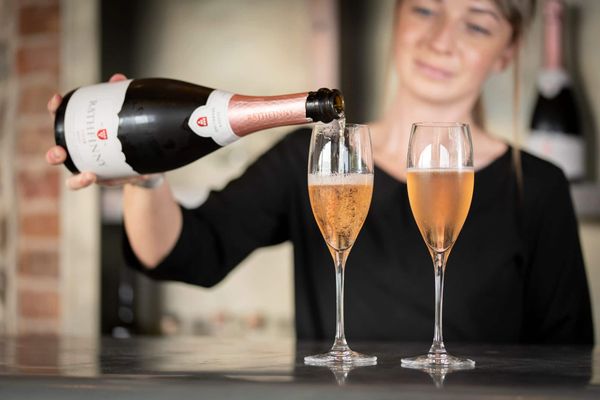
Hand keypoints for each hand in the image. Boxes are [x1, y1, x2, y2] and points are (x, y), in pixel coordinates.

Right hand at [46, 73, 162, 189]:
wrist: (144, 162)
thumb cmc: (128, 135)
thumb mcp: (126, 117)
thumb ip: (120, 99)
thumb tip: (118, 79)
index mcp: (81, 133)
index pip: (61, 119)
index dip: (55, 109)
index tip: (56, 100)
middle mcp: (79, 153)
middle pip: (58, 154)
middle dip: (55, 154)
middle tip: (60, 151)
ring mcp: (88, 168)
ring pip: (72, 178)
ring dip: (76, 178)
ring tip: (88, 175)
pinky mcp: (101, 180)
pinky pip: (92, 185)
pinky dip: (89, 182)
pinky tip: (96, 177)